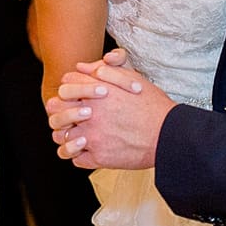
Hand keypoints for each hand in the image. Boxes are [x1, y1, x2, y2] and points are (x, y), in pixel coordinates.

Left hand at [46, 52, 173, 169]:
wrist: (168, 135)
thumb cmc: (152, 106)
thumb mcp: (131, 78)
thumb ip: (105, 71)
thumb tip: (82, 67)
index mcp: (96, 91)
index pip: (66, 84)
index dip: (69, 88)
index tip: (75, 95)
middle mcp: (90, 113)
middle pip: (56, 109)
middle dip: (60, 110)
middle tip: (70, 115)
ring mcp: (92, 136)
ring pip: (61, 136)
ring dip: (66, 134)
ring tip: (77, 134)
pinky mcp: (99, 157)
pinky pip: (75, 158)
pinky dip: (78, 154)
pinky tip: (88, 150)